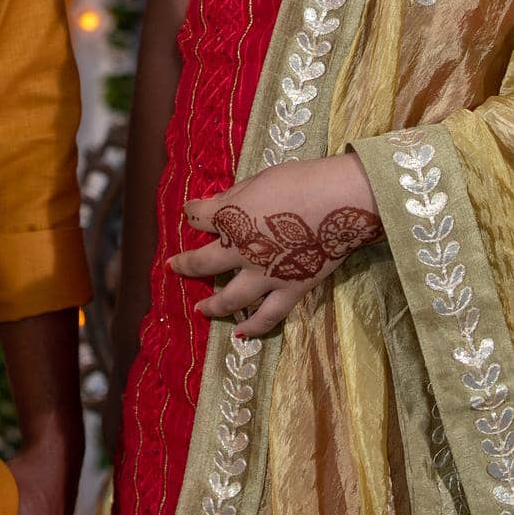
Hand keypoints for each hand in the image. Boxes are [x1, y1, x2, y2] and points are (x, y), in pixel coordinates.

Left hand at [168, 152, 383, 338]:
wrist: (340, 200)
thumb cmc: (299, 181)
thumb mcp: (258, 180)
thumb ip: (233, 196)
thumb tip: (213, 203)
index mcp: (229, 218)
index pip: (198, 217)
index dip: (192, 214)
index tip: (192, 212)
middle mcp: (240, 251)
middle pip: (203, 262)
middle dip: (185, 264)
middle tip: (173, 267)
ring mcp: (264, 275)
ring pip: (230, 299)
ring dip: (212, 305)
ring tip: (201, 309)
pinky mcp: (290, 289)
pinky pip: (268, 315)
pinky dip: (254, 327)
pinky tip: (242, 334)